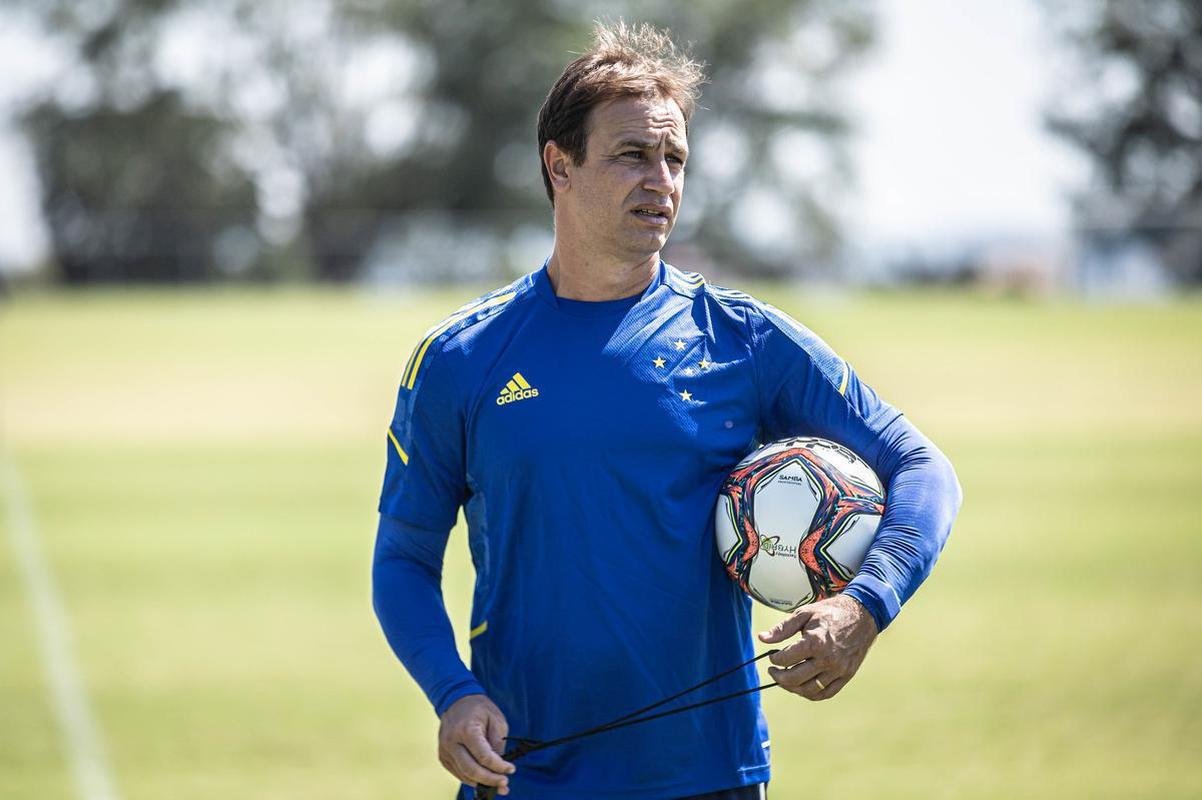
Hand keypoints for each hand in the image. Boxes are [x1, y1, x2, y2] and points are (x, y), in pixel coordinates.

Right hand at [438, 694, 514, 794]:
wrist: (456, 700)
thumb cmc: (479, 708)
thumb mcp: (496, 719)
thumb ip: (498, 742)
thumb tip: (499, 764)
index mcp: (466, 730)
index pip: (483, 756)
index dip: (499, 766)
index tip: (511, 769)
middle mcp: (452, 742)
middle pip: (471, 770)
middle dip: (490, 780)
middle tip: (504, 783)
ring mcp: (444, 750)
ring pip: (464, 775)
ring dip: (481, 782)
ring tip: (497, 784)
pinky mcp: (442, 756)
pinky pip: (457, 773)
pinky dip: (471, 778)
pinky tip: (483, 778)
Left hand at [758, 593, 877, 700]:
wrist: (863, 615)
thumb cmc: (831, 612)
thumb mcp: (805, 613)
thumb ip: (782, 628)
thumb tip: (762, 638)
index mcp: (815, 642)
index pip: (786, 659)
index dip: (774, 658)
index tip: (773, 655)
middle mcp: (827, 660)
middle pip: (795, 679)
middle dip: (779, 677)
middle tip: (773, 671)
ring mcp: (838, 670)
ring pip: (809, 690)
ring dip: (792, 688)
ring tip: (785, 679)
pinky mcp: (846, 676)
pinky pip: (826, 693)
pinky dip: (811, 694)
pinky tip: (802, 686)